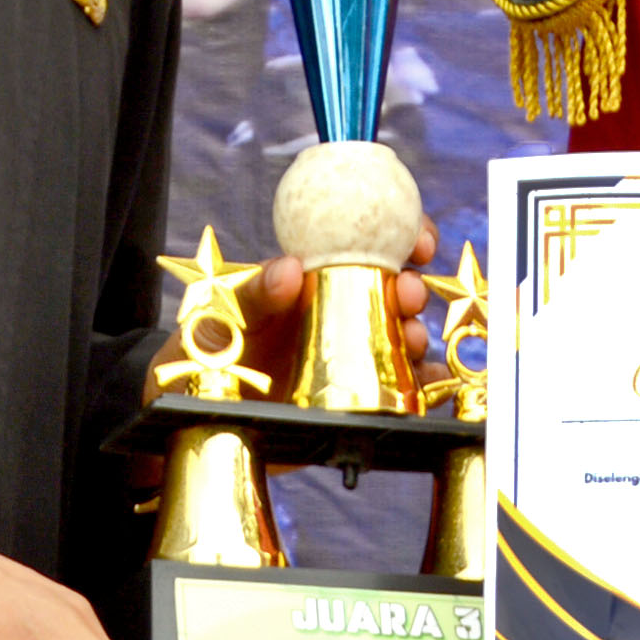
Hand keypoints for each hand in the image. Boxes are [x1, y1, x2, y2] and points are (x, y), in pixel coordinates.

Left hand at [232, 220, 439, 394]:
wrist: (205, 405)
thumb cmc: (214, 344)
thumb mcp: (224, 311)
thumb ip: (253, 291)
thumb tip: (291, 269)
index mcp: (317, 275)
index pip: (370, 242)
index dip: (405, 235)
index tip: (422, 242)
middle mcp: (343, 307)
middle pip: (396, 290)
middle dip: (414, 288)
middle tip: (411, 294)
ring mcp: (354, 350)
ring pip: (403, 336)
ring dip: (418, 333)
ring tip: (412, 340)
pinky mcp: (360, 391)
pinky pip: (403, 384)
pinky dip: (426, 382)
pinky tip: (434, 383)